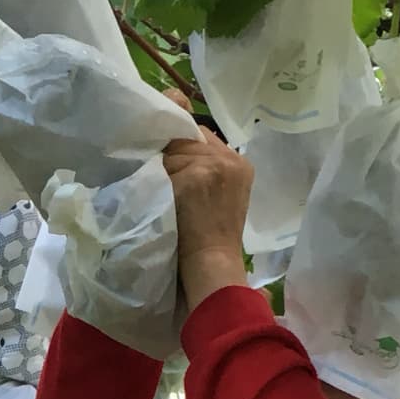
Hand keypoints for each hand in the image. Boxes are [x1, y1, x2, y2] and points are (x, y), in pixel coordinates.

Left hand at [164, 127, 251, 309]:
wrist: (214, 262)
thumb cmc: (216, 237)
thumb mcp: (225, 195)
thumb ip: (212, 170)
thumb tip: (181, 149)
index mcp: (241, 163)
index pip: (205, 136)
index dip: (186, 145)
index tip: (175, 162)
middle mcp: (230, 159)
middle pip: (188, 139)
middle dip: (174, 157)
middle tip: (169, 183)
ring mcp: (213, 166)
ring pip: (174, 152)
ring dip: (164, 171)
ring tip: (168, 194)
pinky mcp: (194, 176)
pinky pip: (165, 168)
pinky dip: (158, 183)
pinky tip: (163, 199)